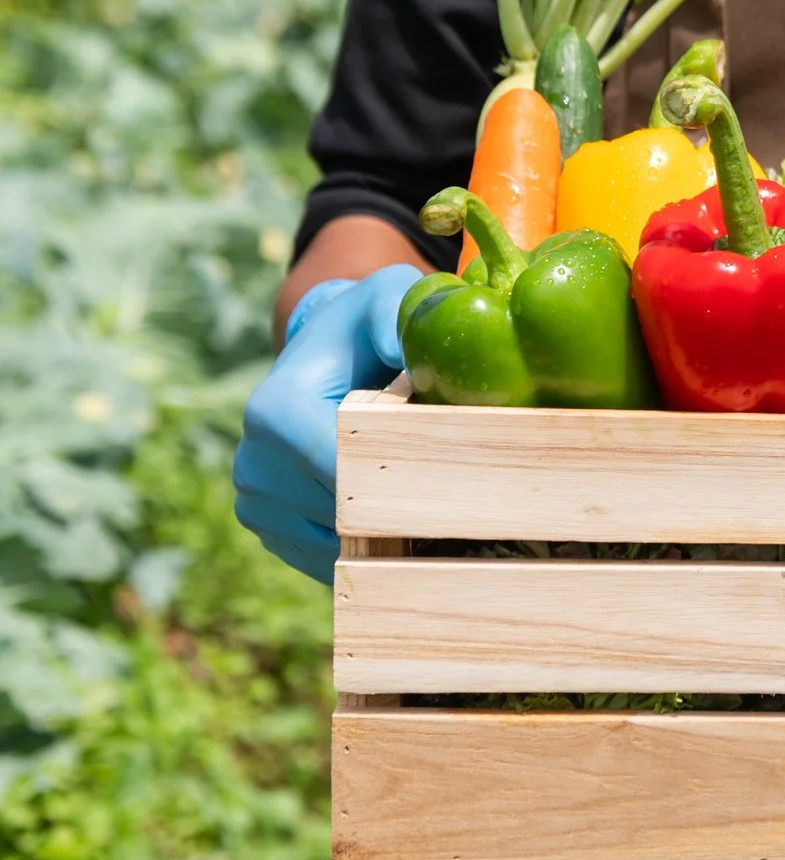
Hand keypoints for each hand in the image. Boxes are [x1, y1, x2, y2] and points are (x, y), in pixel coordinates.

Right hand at [233, 266, 423, 583]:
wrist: (326, 357)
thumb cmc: (366, 327)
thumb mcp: (385, 300)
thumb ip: (393, 314)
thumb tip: (403, 351)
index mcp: (275, 410)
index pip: (340, 469)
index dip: (397, 479)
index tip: (450, 482)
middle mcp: (253, 460)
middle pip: (340, 513)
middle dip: (397, 511)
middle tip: (456, 511)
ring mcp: (254, 499)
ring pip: (333, 545)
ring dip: (382, 537)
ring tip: (428, 514)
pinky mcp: (268, 525)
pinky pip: (322, 559)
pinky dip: (362, 551)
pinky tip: (397, 527)